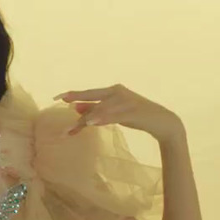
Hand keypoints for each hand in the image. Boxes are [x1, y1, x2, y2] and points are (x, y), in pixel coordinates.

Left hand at [56, 84, 182, 141]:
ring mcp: (126, 100)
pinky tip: (91, 123)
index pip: (90, 92)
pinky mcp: (133, 111)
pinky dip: (102, 118)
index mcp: (113, 91)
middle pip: (93, 96)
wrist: (162, 121)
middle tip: (60, 101)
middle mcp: (118, 92)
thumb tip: (75, 108)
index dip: (74, 94)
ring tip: (72, 128)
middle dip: (76, 98)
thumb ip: (96, 110)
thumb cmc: (136, 116)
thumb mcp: (113, 113)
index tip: (58, 96)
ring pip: (102, 108)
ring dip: (87, 118)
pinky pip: (114, 115)